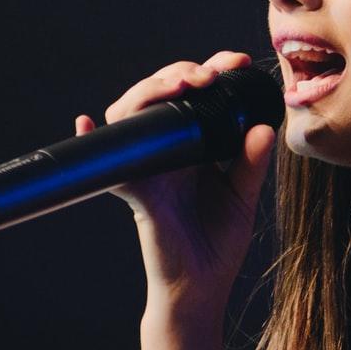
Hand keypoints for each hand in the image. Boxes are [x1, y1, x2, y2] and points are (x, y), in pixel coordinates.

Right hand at [77, 50, 276, 325]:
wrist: (201, 287)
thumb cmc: (219, 241)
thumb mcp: (244, 195)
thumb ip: (253, 162)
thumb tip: (264, 127)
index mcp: (194, 143)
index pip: (197, 94)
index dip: (212, 70)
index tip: (237, 62)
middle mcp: (166, 148)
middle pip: (160, 93)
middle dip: (181, 71)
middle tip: (208, 73)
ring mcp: (147, 166)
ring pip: (133, 114)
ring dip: (151, 90)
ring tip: (179, 84)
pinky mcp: (135, 190)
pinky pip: (110, 163)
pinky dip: (90, 139)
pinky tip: (86, 122)